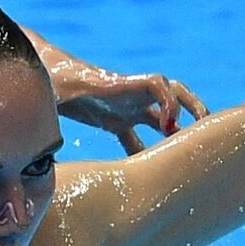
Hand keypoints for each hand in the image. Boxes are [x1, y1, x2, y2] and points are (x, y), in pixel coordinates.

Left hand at [56, 69, 207, 154]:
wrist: (41, 69)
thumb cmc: (46, 80)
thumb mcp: (50, 95)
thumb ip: (53, 113)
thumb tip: (46, 154)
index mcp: (116, 87)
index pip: (155, 83)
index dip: (169, 100)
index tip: (170, 123)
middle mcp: (125, 95)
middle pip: (172, 92)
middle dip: (193, 107)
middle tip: (204, 131)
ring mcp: (122, 106)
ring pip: (161, 114)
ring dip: (179, 129)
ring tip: (190, 155)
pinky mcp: (113, 118)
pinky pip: (137, 135)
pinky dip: (148, 151)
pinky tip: (150, 176)